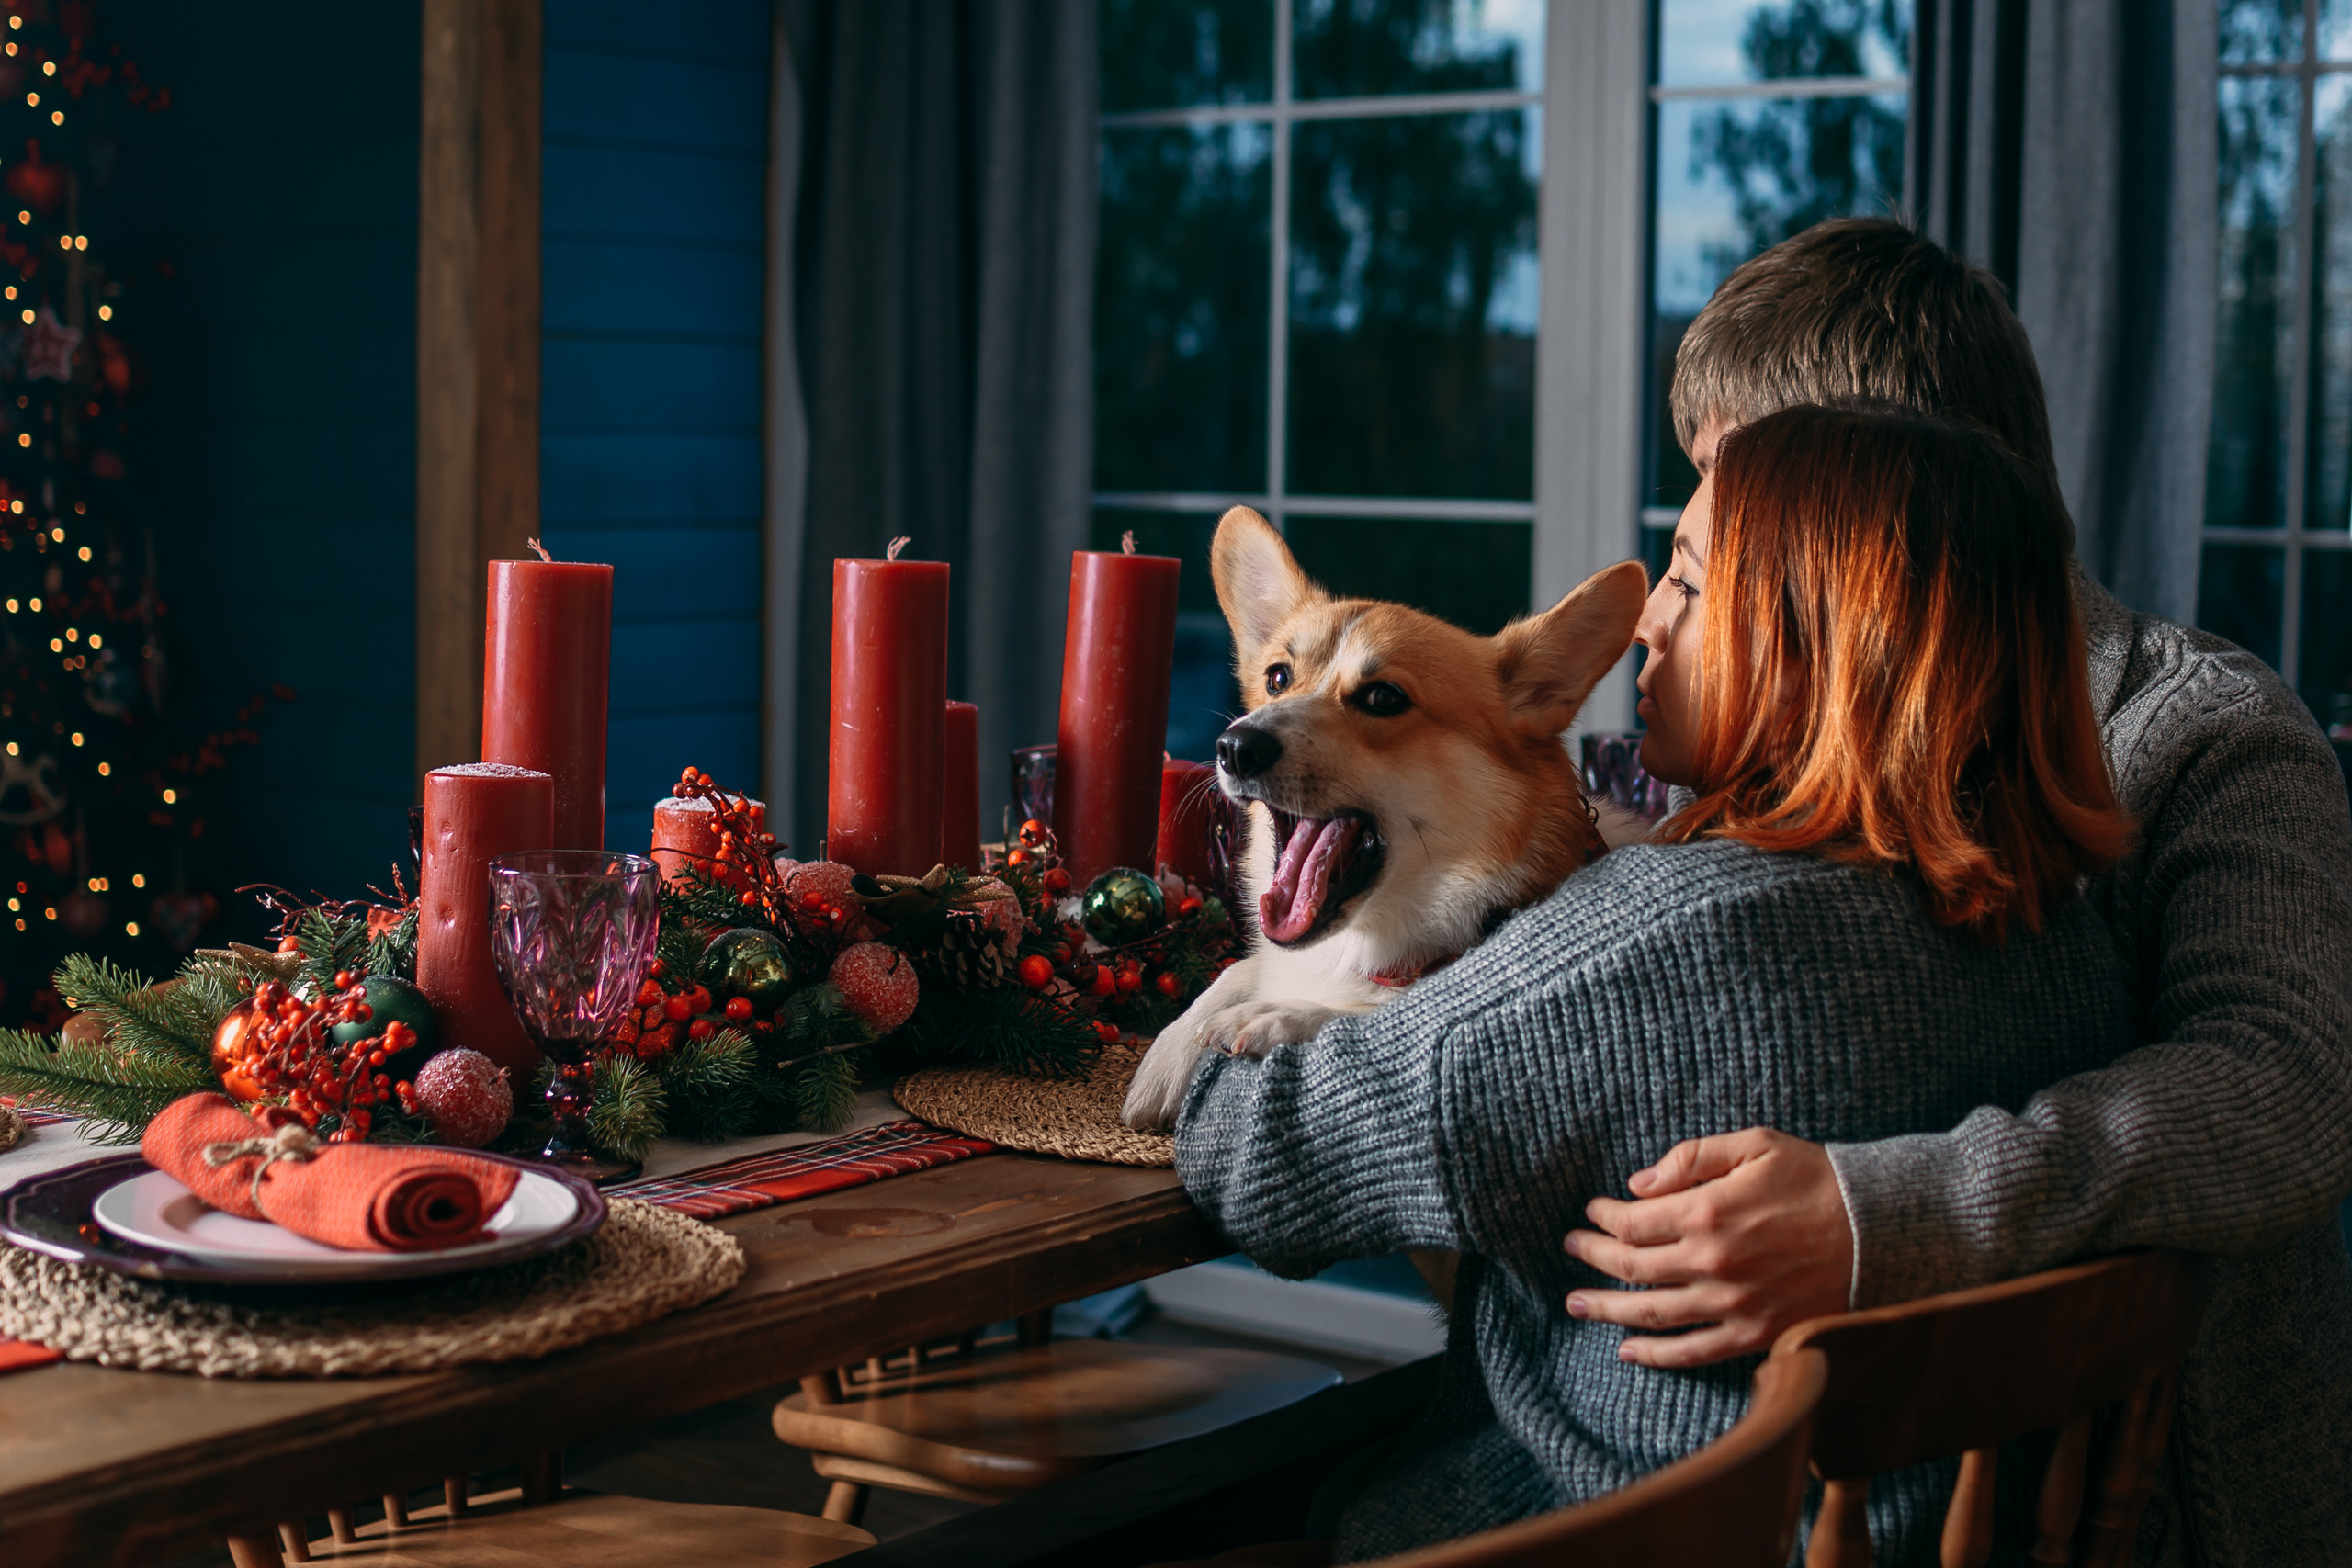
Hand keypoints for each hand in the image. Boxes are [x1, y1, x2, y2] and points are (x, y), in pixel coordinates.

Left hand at [1561, 1128, 1851, 1368]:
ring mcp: (1733, 1305)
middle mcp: (1713, 1263)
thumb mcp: (1755, 1145)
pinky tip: (1628, 1352)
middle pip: (1631, 1268)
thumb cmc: (1818, 1180)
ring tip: (1578, 1304)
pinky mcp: (1756, 1336)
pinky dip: (1656, 1355)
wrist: (1883, 1231)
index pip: (1632, 1222)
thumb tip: (1638, 1183)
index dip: (1603, 1217)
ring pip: (1651, 1314)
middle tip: (1571, 1250)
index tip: (1592, 1211)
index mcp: (1709, 1212)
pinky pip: (1693, 1352)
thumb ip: (1692, 1158)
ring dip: (1607, 1310)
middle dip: (1592, 1258)